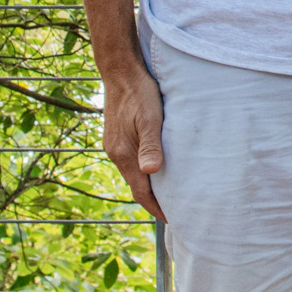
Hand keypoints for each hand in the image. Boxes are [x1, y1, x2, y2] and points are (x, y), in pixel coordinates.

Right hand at [102, 64, 167, 220]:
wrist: (120, 71)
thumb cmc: (140, 92)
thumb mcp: (150, 117)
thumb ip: (150, 144)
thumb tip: (150, 171)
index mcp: (124, 154)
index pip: (141, 192)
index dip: (156, 208)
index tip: (173, 219)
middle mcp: (116, 154)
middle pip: (136, 187)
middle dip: (154, 201)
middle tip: (177, 211)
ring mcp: (114, 146)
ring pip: (133, 174)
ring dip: (150, 186)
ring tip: (170, 194)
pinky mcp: (117, 137)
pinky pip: (131, 162)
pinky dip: (144, 171)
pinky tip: (158, 169)